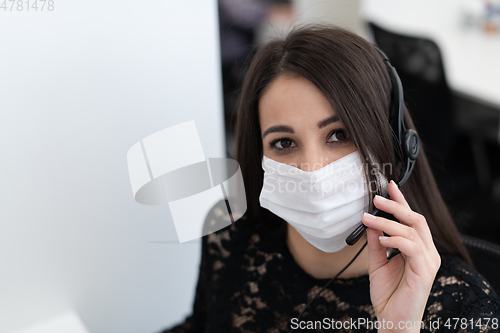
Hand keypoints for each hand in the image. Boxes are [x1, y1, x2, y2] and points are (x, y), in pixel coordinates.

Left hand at [361, 180, 440, 332]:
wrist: (392, 321)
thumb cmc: (388, 294)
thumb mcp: (377, 263)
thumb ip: (376, 242)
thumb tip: (370, 220)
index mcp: (418, 249)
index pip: (411, 219)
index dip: (401, 200)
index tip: (389, 185)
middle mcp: (427, 253)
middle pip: (416, 219)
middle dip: (395, 206)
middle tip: (376, 198)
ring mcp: (428, 262)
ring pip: (412, 230)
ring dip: (388, 222)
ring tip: (369, 218)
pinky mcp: (424, 273)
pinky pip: (412, 248)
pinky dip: (396, 240)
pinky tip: (382, 239)